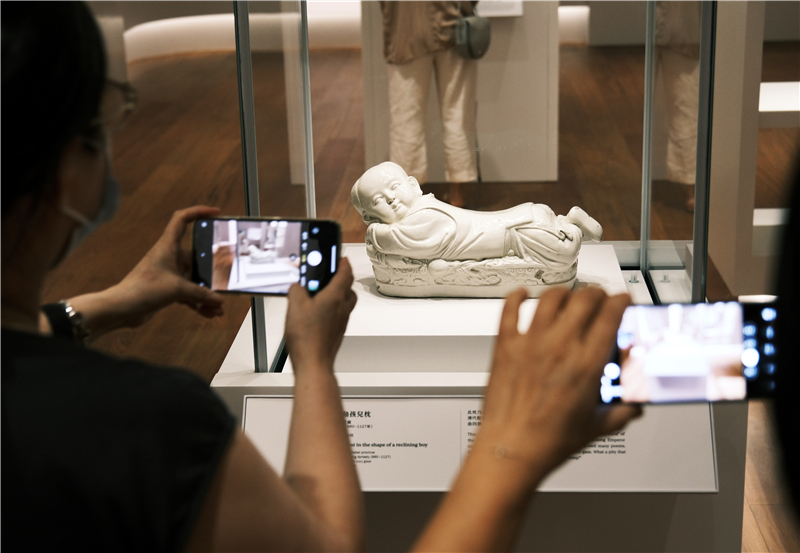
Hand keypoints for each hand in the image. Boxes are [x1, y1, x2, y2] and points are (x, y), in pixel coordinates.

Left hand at [111, 206, 224, 326]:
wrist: (121, 309)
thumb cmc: (142, 290)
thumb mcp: (177, 289)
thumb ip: (201, 294)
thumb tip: (219, 301)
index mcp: (168, 246)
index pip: (182, 219)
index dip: (198, 212)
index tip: (216, 213)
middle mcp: (169, 257)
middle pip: (197, 256)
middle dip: (212, 269)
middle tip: (227, 273)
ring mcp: (169, 274)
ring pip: (195, 279)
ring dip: (207, 292)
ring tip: (219, 305)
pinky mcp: (167, 289)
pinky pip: (189, 293)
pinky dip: (199, 302)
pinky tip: (210, 313)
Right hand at [285, 258, 356, 373]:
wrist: (313, 363)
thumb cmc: (308, 338)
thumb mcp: (295, 306)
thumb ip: (296, 290)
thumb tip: (297, 286)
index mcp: (335, 297)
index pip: (345, 273)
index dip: (343, 262)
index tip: (341, 257)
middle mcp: (342, 308)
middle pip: (348, 287)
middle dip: (341, 278)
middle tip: (332, 273)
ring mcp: (341, 321)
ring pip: (345, 301)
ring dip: (338, 293)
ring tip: (323, 292)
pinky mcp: (337, 331)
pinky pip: (339, 313)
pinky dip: (333, 308)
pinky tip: (318, 312)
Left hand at [477, 287, 641, 474]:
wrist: (511, 448)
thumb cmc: (548, 441)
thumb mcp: (596, 427)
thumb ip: (620, 413)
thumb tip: (633, 406)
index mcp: (586, 364)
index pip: (611, 315)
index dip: (621, 301)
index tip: (622, 299)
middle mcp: (560, 346)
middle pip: (584, 299)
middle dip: (597, 294)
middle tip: (599, 298)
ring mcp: (531, 343)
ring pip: (550, 298)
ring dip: (564, 293)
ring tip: (567, 296)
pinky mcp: (506, 346)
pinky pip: (510, 310)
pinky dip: (516, 297)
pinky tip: (521, 294)